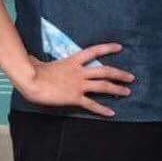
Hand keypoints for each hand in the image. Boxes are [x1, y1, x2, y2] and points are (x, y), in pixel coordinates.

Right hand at [18, 45, 133, 117]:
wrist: (32, 81)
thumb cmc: (32, 71)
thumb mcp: (38, 62)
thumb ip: (39, 60)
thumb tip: (31, 58)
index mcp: (72, 61)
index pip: (94, 51)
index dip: (107, 48)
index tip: (119, 47)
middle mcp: (79, 72)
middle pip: (105, 71)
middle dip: (119, 74)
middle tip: (131, 77)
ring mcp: (78, 85)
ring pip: (103, 86)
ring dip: (117, 89)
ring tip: (127, 92)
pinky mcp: (75, 98)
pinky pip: (92, 104)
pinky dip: (102, 109)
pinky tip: (111, 113)